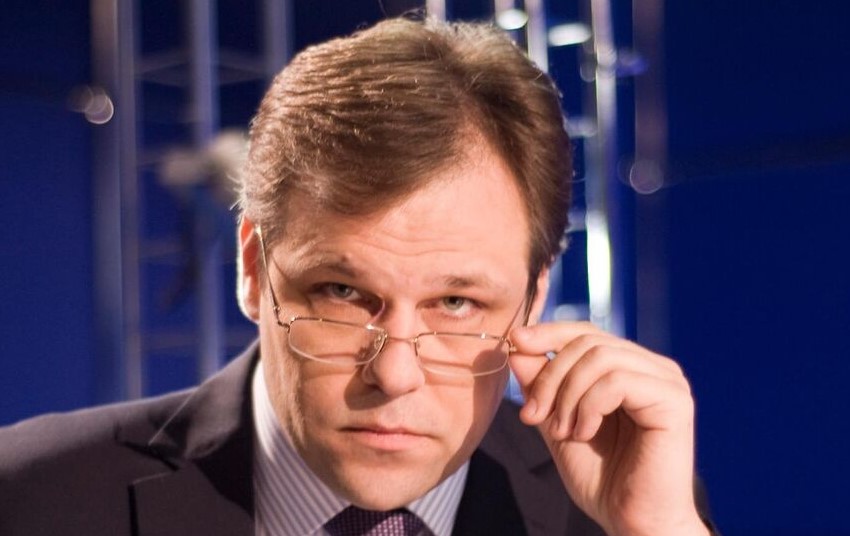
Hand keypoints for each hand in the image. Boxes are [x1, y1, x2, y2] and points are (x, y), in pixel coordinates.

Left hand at [509, 321, 708, 535]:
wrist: (632, 523)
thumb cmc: (602, 479)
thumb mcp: (558, 422)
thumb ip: (542, 385)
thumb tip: (518, 344)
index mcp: (631, 369)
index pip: (586, 333)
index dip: (549, 334)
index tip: (516, 342)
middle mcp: (653, 368)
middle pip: (589, 342)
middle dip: (551, 376)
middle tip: (534, 417)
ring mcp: (667, 381)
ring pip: (600, 358)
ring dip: (568, 395)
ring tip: (564, 431)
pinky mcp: (674, 400)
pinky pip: (617, 381)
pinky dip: (589, 406)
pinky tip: (585, 433)